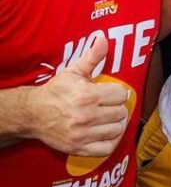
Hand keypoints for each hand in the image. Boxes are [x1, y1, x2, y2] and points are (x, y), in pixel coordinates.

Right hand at [27, 35, 130, 156]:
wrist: (33, 114)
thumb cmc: (56, 92)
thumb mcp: (73, 72)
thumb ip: (92, 57)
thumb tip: (104, 38)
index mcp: (87, 95)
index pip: (121, 95)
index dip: (118, 93)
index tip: (111, 94)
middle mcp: (86, 116)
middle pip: (121, 112)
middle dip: (116, 108)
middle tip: (108, 106)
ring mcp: (82, 134)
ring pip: (117, 130)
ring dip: (115, 124)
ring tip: (107, 119)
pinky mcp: (78, 148)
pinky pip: (107, 148)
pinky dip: (110, 141)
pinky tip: (106, 133)